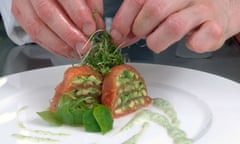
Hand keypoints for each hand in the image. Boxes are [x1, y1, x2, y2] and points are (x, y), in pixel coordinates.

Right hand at [12, 0, 103, 58]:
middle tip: (84, 46)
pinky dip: (52, 47)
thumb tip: (97, 26)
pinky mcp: (20, 14)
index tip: (91, 29)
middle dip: (69, 34)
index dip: (78, 14)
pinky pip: (33, 35)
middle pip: (47, 13)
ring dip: (60, 45)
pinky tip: (66, 51)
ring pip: (37, 28)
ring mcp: (24, 2)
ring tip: (77, 52)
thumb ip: (92, 5)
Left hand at [110, 0, 239, 52]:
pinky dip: (190, 45)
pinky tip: (188, 42)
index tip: (117, 34)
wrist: (221, 10)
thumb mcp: (159, 8)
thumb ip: (139, 19)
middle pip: (154, 9)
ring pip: (174, 26)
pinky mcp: (216, 27)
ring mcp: (202, 9)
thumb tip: (119, 34)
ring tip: (157, 42)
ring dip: (158, 41)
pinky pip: (199, 41)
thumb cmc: (185, 10)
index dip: (123, 20)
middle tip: (141, 35)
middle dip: (140, 29)